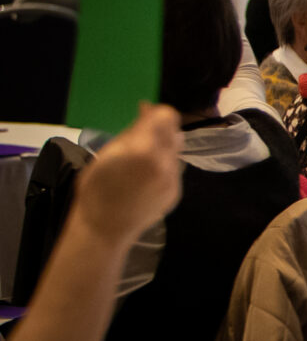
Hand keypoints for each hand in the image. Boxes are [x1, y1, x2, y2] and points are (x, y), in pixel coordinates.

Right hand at [70, 106, 182, 245]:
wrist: (104, 229)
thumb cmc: (96, 189)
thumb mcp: (106, 155)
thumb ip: (131, 133)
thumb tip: (147, 112)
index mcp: (144, 150)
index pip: (166, 116)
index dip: (155, 112)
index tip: (144, 113)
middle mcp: (166, 162)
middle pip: (174, 132)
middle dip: (159, 129)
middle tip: (140, 134)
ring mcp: (174, 179)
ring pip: (175, 151)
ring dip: (162, 147)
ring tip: (139, 158)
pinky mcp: (176, 191)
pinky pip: (173, 169)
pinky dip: (162, 165)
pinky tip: (144, 175)